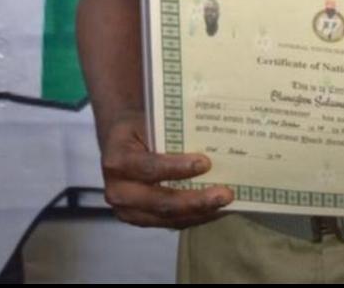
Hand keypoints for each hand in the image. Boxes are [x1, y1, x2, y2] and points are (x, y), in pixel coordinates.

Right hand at [101, 111, 233, 228]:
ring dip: (199, 213)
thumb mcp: (147, 120)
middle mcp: (118, 190)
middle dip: (195, 200)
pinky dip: (194, 218)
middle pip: (160, 202)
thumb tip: (210, 132)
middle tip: (225, 195)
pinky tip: (215, 210)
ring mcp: (127, 210)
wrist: (118, 143)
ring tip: (225, 205)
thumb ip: (170, 130)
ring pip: (167, 218)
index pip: (150, 168)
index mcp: (118, 160)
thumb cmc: (137, 127)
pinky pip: (169, 224)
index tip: (205, 163)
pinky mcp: (139, 220)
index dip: (177, 168)